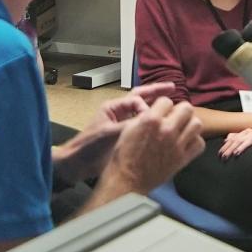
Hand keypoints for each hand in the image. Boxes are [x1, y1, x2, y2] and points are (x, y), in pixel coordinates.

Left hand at [57, 82, 179, 181]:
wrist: (78, 164)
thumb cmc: (89, 146)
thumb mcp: (110, 133)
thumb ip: (130, 125)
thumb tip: (150, 120)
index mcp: (113, 107)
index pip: (136, 100)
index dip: (147, 107)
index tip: (152, 118)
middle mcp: (118, 112)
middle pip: (140, 97)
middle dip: (156, 92)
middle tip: (173, 87)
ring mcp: (121, 123)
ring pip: (142, 110)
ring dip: (155, 105)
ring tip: (172, 101)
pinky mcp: (124, 135)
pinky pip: (141, 124)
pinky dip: (152, 121)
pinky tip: (163, 122)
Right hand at [98, 97, 203, 194]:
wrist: (127, 180)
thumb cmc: (124, 156)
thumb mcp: (129, 128)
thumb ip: (145, 116)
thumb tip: (157, 111)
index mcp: (151, 120)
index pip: (167, 101)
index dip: (164, 106)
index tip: (162, 112)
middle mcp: (166, 130)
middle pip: (187, 108)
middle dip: (180, 111)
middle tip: (175, 118)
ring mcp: (177, 145)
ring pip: (197, 124)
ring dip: (190, 125)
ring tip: (182, 129)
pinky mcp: (182, 159)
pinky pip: (199, 144)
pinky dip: (194, 142)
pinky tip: (186, 143)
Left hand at [219, 128, 251, 159]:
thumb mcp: (246, 136)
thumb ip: (236, 137)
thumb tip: (225, 139)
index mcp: (244, 133)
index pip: (232, 139)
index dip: (225, 147)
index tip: (219, 155)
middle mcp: (250, 133)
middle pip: (238, 141)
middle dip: (230, 149)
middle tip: (224, 157)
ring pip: (248, 141)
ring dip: (242, 146)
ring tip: (237, 153)